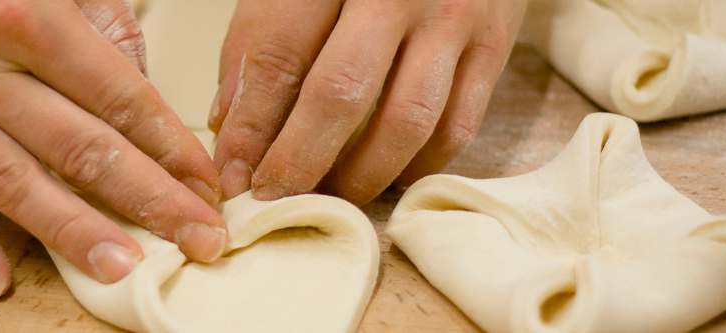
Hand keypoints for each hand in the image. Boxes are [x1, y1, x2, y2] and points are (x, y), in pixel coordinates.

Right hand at [0, 0, 226, 298]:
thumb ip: (107, 36)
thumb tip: (149, 104)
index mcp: (31, 19)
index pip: (122, 102)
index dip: (172, 150)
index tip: (206, 187)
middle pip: (81, 151)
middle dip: (149, 200)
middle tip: (194, 236)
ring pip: (13, 181)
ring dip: (72, 230)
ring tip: (120, 266)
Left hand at [210, 0, 525, 203]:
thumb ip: (262, 37)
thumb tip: (231, 123)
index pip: (280, 55)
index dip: (252, 125)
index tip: (233, 173)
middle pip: (340, 94)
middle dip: (300, 160)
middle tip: (276, 197)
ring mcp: (453, 18)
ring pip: (405, 122)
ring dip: (360, 175)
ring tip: (329, 196)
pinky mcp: (494, 46)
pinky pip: (456, 127)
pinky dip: (417, 165)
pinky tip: (386, 176)